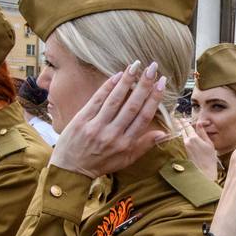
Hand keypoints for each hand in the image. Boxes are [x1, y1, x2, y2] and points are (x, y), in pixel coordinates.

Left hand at [50, 61, 167, 178]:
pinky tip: (117, 76)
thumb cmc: (101, 164)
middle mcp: (113, 135)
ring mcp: (96, 127)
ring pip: (115, 101)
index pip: (144, 117)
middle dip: (144, 85)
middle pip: (132, 106)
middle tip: (153, 68)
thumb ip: (145, 145)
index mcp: (126, 144)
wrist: (70, 170)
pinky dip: (107, 87)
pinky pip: (97, 100)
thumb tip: (164, 133)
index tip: (162, 82)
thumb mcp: (126, 160)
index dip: (154, 98)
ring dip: (127, 81)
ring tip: (136, 65)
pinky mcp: (82, 120)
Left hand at [181, 119, 218, 181]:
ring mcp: (185, 146)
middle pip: (182, 130)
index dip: (184, 120)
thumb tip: (199, 123)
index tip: (180, 116)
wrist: (204, 171)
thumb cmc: (209, 158)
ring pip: (183, 135)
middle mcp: (187, 141)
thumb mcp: (209, 143)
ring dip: (182, 129)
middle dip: (180, 124)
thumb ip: (203, 132)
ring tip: (179, 124)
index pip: (187, 126)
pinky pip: (184, 140)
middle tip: (176, 118)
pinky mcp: (186, 151)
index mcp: (193, 138)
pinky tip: (185, 134)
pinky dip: (184, 135)